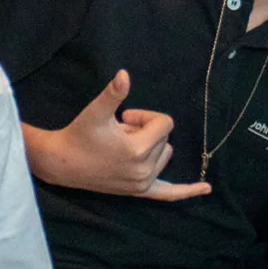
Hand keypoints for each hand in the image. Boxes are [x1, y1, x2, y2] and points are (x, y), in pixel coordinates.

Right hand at [25, 69, 210, 199]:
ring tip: (122, 147)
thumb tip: (124, 75)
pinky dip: (186, 191)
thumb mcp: (96, 112)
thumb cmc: (79, 134)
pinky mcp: (138, 191)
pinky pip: (168, 193)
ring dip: (150, 147)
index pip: (164, 124)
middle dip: (145, 131)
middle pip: (165, 139)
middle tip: (118, 134)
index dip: (145, 116)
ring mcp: (142, 183)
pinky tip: (206, 188)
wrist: (61, 163)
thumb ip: (113, 94)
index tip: (123, 118)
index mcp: (138, 151)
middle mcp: (144, 170)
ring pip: (165, 155)